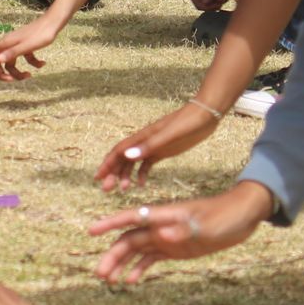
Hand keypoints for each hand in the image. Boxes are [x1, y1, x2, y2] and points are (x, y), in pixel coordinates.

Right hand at [0, 16, 60, 81]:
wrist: (53, 22)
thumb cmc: (41, 33)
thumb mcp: (27, 46)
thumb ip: (12, 53)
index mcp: (6, 43)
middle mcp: (9, 44)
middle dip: (3, 73)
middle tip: (12, 80)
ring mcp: (17, 45)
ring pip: (11, 63)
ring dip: (18, 72)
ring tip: (29, 75)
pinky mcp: (26, 46)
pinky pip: (24, 58)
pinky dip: (32, 63)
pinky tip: (42, 63)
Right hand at [88, 182, 271, 284]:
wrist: (242, 216)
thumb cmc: (224, 215)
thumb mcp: (206, 224)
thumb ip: (183, 230)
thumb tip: (162, 235)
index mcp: (164, 215)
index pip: (131, 218)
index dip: (110, 224)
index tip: (92, 231)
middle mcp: (160, 226)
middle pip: (130, 240)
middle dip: (113, 255)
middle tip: (100, 274)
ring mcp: (167, 237)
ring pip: (137, 251)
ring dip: (122, 264)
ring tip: (109, 281)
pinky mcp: (176, 248)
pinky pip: (152, 259)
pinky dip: (140, 268)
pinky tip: (131, 281)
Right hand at [95, 102, 222, 190]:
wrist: (205, 114)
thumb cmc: (188, 122)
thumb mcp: (170, 135)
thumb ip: (150, 146)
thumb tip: (128, 156)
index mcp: (143, 137)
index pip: (119, 151)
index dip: (107, 164)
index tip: (98, 177)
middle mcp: (145, 141)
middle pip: (123, 158)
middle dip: (112, 173)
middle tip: (106, 189)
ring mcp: (154, 146)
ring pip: (133, 162)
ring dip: (125, 175)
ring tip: (122, 190)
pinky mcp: (164, 150)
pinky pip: (147, 164)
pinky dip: (142, 174)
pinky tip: (142, 184)